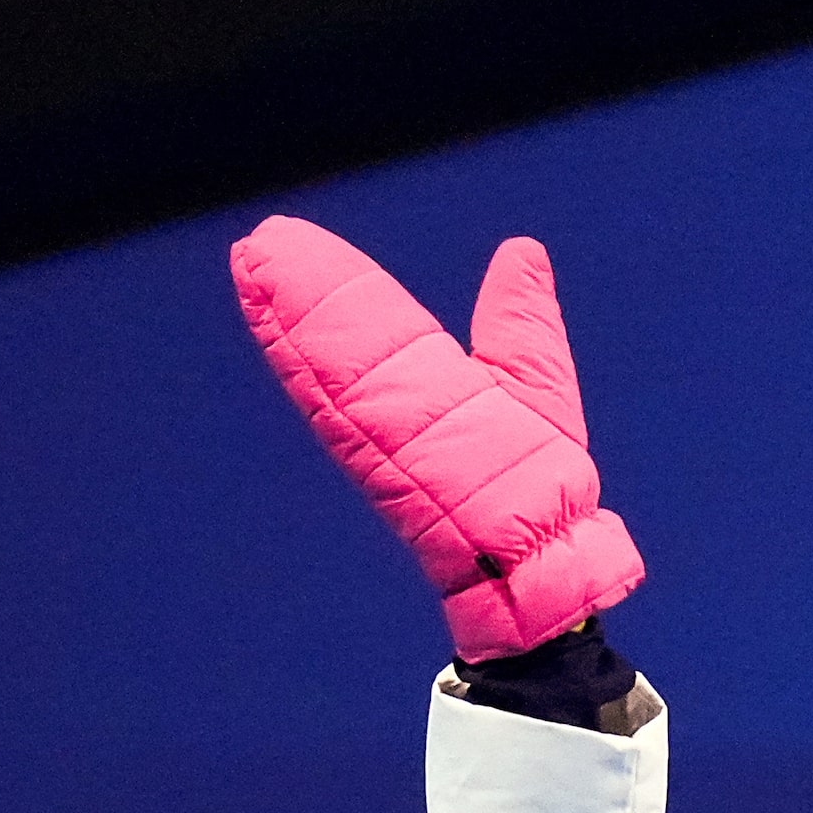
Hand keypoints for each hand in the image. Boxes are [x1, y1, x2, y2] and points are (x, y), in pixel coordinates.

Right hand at [231, 217, 643, 661]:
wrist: (555, 570)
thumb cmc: (541, 486)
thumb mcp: (535, 385)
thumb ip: (519, 323)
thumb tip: (521, 249)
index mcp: (424, 398)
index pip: (375, 334)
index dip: (331, 292)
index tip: (277, 242)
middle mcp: (400, 428)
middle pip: (346, 359)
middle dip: (307, 303)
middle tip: (257, 245)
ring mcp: (404, 466)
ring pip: (346, 393)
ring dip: (302, 336)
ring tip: (260, 270)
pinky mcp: (415, 502)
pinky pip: (374, 443)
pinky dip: (343, 401)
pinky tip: (298, 353)